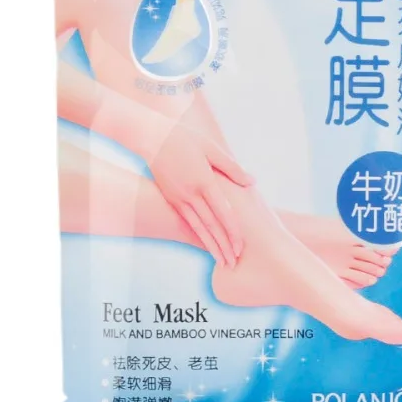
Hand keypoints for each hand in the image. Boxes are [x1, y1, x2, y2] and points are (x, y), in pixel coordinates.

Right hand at [142, 119, 253, 265]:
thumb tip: (252, 182)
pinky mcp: (171, 199)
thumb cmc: (184, 139)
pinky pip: (187, 222)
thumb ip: (232, 168)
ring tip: (222, 262)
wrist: (149, 138)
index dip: (233, 232)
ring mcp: (178, 199)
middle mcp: (190, 194)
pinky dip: (198, 236)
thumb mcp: (211, 149)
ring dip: (211, 246)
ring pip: (198, 228)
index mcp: (204, 181)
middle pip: (211, 226)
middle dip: (223, 246)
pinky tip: (205, 245)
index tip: (241, 247)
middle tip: (234, 263)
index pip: (223, 213)